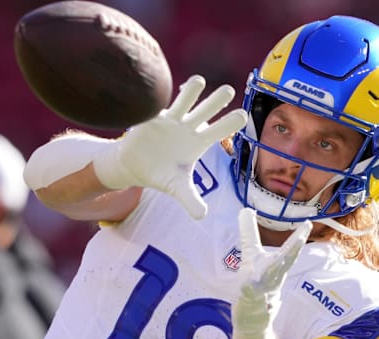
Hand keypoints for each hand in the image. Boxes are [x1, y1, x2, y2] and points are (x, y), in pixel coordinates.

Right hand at [93, 75, 246, 218]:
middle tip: (229, 90)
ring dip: (190, 92)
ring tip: (198, 81)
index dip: (229, 123)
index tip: (243, 115)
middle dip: (216, 101)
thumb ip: (190, 200)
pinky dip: (160, 99)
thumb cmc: (161, 174)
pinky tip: (164, 89)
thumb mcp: (177, 188)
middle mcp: (188, 127)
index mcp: (199, 141)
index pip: (219, 131)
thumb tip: (202, 216)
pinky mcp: (151, 118)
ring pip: (183, 102)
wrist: (135, 167)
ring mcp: (170, 120)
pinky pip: (158, 105)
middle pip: (206, 111)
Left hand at [232, 208, 311, 334]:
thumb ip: (249, 232)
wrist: (253, 317)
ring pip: (269, 278)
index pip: (288, 250)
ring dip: (271, 269)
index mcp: (275, 265)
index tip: (308, 223)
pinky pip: (250, 295)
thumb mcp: (250, 255)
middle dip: (292, 249)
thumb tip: (246, 209)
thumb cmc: (255, 283)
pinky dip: (249, 290)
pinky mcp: (249, 301)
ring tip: (276, 259)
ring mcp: (262, 290)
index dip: (298, 237)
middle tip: (302, 235)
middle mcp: (272, 276)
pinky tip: (247, 286)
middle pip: (284, 261)